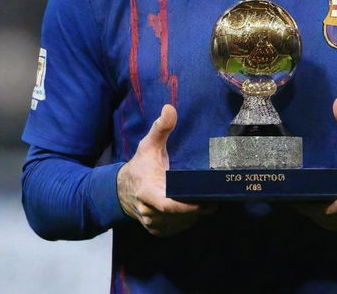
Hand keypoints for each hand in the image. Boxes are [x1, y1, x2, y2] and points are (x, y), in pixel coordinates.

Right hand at [117, 104, 214, 236]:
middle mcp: (148, 210)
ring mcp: (152, 223)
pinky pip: (176, 228)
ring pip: (179, 224)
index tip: (204, 202)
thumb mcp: (148, 145)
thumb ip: (161, 127)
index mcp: (147, 191)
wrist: (121, 189)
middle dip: (197, 208)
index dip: (186, 206)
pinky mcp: (156, 229)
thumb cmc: (140, 165)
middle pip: (178, 216)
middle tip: (215, 196)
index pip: (167, 204)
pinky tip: (197, 210)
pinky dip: (188, 221)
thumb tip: (170, 107)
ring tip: (209, 200)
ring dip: (195, 216)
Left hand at [295, 96, 336, 233]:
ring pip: (320, 219)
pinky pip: (323, 222)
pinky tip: (299, 199)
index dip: (323, 202)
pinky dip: (312, 212)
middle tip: (284, 185)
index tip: (302, 193)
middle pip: (323, 212)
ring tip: (287, 191)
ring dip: (305, 207)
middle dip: (305, 200)